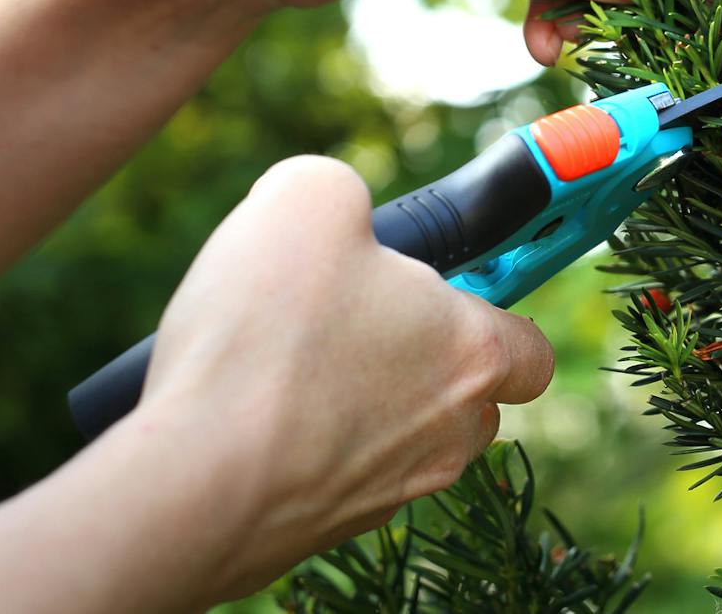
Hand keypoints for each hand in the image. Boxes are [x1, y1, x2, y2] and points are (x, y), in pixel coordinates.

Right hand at [121, 156, 554, 600]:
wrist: (190, 484)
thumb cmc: (264, 338)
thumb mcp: (306, 201)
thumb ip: (346, 191)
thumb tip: (338, 211)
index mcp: (471, 353)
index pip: (531, 346)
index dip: (490, 305)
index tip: (442, 283)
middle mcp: (448, 434)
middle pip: (462, 393)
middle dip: (413, 352)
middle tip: (341, 314)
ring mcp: (389, 492)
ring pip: (398, 436)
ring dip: (357, 400)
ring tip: (282, 364)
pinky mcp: (326, 530)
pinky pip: (333, 475)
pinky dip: (303, 445)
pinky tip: (246, 414)